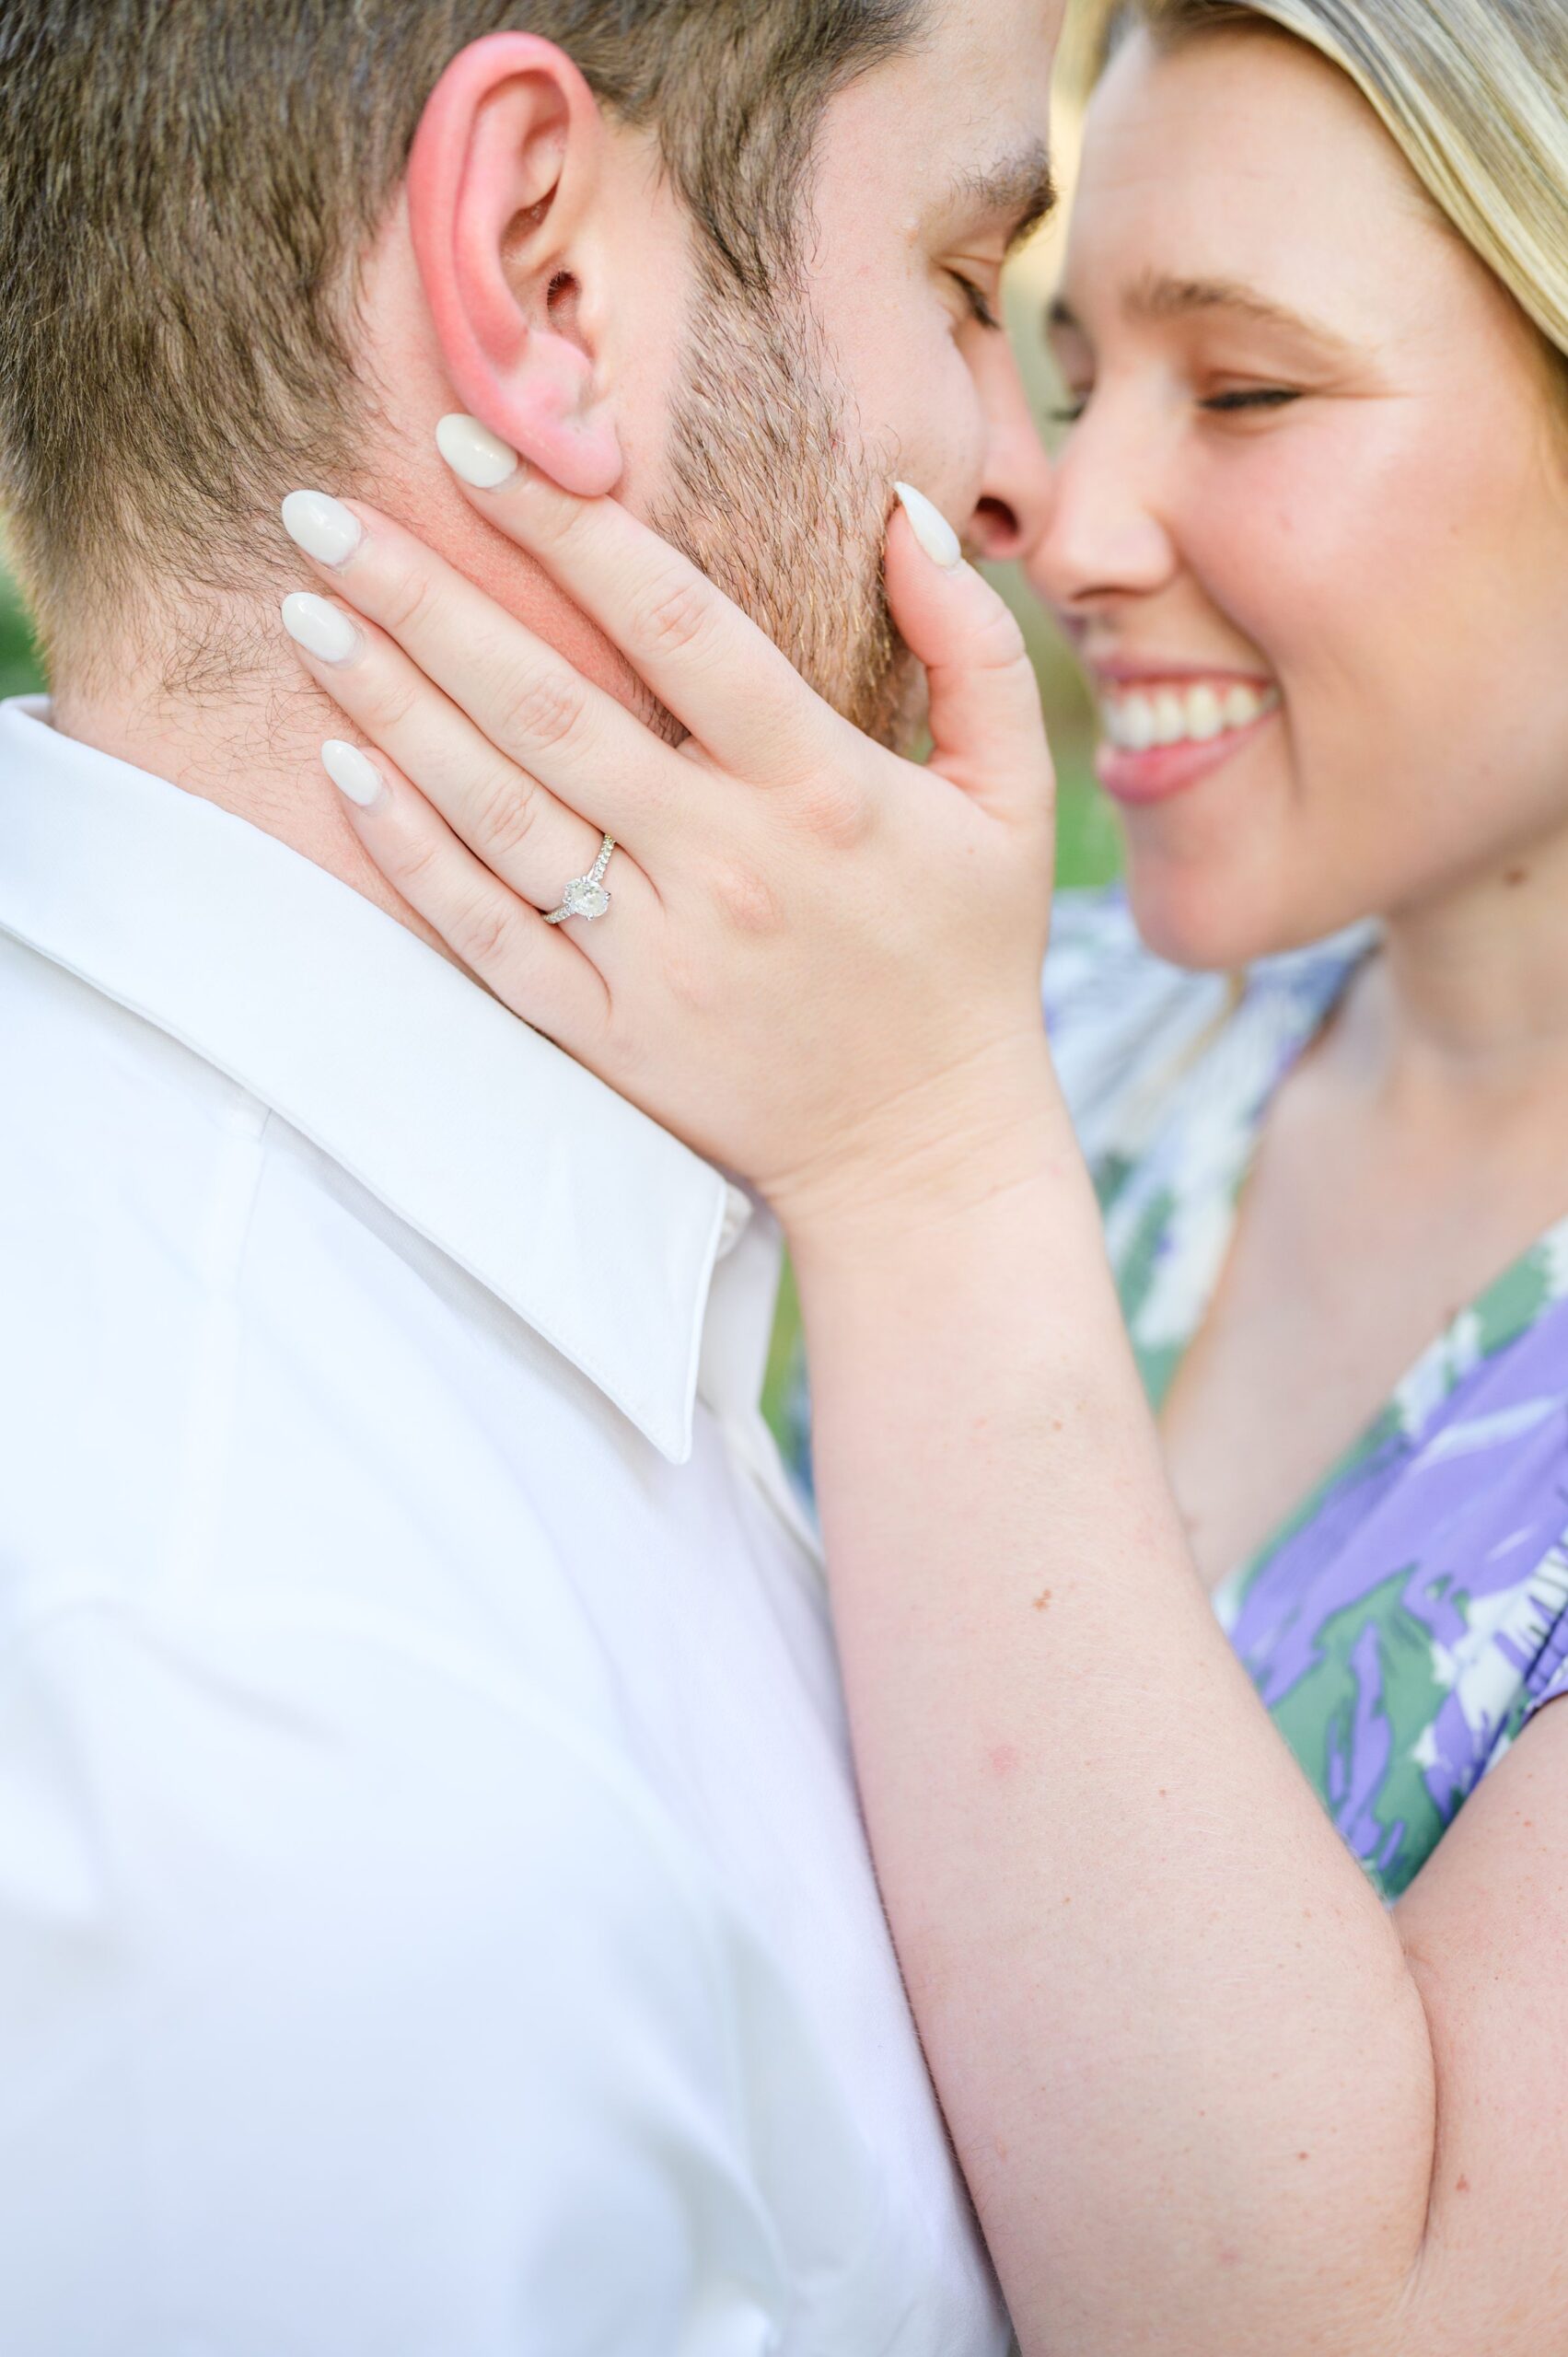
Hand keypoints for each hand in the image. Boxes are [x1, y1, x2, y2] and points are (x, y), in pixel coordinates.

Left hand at [278, 425, 1057, 1241]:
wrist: (923, 1154)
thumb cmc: (965, 960)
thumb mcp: (1011, 800)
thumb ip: (972, 648)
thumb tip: (903, 508)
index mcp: (820, 791)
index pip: (678, 628)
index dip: (570, 529)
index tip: (477, 447)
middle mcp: (724, 866)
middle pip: (549, 707)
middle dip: (427, 600)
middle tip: (324, 513)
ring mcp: (654, 957)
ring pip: (496, 810)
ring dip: (392, 705)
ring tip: (309, 614)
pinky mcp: (606, 1034)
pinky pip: (485, 933)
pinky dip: (410, 852)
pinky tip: (345, 768)